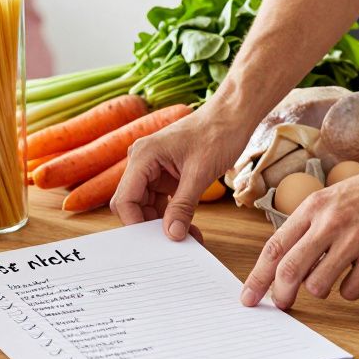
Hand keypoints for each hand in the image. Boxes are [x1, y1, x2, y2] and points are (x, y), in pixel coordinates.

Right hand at [110, 107, 246, 241]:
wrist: (233, 116)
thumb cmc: (217, 133)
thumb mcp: (200, 174)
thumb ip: (183, 206)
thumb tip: (173, 234)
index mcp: (143, 156)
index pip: (125, 199)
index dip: (135, 223)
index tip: (153, 242)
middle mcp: (142, 162)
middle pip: (133, 204)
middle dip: (150, 225)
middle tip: (171, 243)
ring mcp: (153, 168)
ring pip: (147, 206)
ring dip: (164, 223)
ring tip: (186, 236)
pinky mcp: (165, 174)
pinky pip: (161, 201)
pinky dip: (173, 215)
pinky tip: (188, 227)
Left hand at [239, 154, 358, 308]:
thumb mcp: (335, 196)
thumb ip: (311, 224)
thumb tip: (288, 262)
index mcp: (314, 206)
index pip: (274, 247)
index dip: (257, 277)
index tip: (248, 296)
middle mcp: (330, 222)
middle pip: (290, 270)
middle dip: (280, 294)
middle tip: (281, 305)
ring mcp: (355, 238)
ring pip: (318, 284)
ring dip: (320, 290)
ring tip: (331, 279)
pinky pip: (351, 289)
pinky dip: (349, 291)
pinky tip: (357, 276)